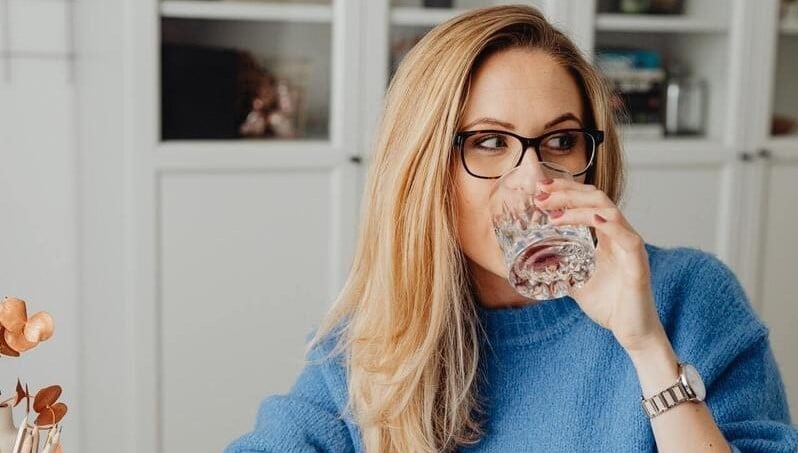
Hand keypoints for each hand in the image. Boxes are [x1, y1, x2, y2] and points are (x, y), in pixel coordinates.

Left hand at [533, 178, 664, 353]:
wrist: (633, 333)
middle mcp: (620, 236)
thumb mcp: (576, 283)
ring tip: (552, 211)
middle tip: (541, 192)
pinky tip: (590, 218)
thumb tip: (537, 265)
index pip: (588, 202)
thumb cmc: (610, 307)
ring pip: (608, 210)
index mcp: (608, 237)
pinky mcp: (638, 261)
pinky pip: (626, 235)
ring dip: (578, 207)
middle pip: (596, 198)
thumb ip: (562, 269)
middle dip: (567, 191)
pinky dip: (607, 223)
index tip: (540, 188)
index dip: (565, 191)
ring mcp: (631, 246)